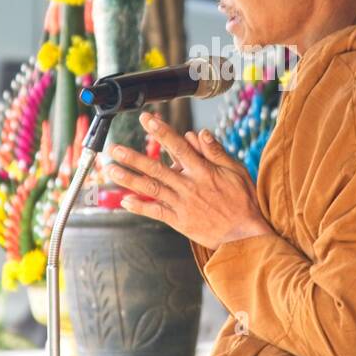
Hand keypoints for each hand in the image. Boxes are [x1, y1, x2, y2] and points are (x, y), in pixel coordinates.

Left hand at [106, 111, 273, 249]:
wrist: (245, 235)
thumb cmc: (242, 201)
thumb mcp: (236, 171)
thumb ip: (215, 152)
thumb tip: (198, 133)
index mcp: (203, 171)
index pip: (178, 147)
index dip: (161, 132)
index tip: (146, 119)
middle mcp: (189, 186)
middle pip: (156, 168)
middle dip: (133, 157)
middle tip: (114, 148)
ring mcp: (182, 204)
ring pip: (151, 189)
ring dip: (129, 178)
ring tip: (110, 169)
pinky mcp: (179, 221)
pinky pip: (155, 212)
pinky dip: (139, 206)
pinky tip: (124, 200)